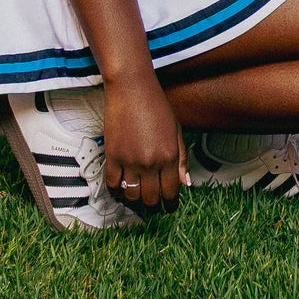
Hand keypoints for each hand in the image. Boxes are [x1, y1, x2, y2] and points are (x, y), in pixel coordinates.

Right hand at [102, 72, 187, 212]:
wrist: (132, 90)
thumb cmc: (157, 107)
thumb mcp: (177, 131)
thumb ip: (181, 159)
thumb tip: (185, 183)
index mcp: (169, 156)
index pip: (171, 192)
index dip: (171, 205)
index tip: (170, 208)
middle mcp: (150, 162)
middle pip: (151, 198)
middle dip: (154, 207)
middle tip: (154, 208)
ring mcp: (130, 161)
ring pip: (131, 196)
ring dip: (135, 202)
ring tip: (138, 201)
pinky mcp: (112, 156)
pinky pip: (113, 185)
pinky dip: (117, 192)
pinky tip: (121, 191)